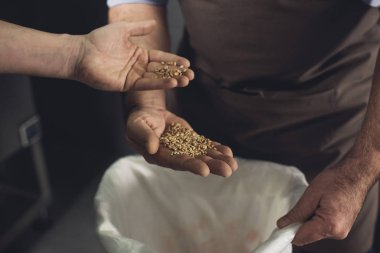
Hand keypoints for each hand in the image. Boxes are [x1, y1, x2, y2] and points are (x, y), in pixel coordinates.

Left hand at [72, 20, 192, 90]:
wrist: (82, 52)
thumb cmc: (100, 40)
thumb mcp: (123, 30)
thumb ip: (139, 28)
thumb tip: (154, 23)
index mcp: (138, 54)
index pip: (160, 58)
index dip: (173, 61)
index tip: (187, 63)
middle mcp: (138, 66)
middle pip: (161, 70)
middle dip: (177, 73)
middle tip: (191, 75)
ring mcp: (133, 76)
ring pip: (156, 78)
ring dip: (172, 80)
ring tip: (186, 81)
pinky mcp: (127, 85)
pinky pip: (146, 84)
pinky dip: (159, 84)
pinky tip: (171, 82)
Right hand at [126, 106, 237, 176]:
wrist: (147, 112)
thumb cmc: (138, 120)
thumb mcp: (137, 126)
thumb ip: (145, 136)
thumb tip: (153, 148)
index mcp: (160, 156)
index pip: (177, 162)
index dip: (191, 166)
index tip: (204, 170)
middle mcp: (175, 155)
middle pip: (195, 162)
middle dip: (212, 166)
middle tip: (228, 171)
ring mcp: (184, 148)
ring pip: (203, 156)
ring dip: (219, 160)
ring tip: (234, 165)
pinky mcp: (190, 140)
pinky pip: (205, 146)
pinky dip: (216, 149)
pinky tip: (228, 153)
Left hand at [276, 157, 372, 245]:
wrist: (355, 175)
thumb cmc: (336, 180)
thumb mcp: (311, 194)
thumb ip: (297, 213)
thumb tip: (283, 225)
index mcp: (330, 225)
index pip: (301, 237)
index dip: (288, 231)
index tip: (280, 224)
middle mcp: (337, 233)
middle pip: (307, 236)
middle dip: (298, 225)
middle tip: (300, 207)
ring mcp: (340, 231)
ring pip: (313, 232)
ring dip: (307, 221)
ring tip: (314, 203)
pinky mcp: (340, 228)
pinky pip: (321, 228)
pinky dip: (315, 220)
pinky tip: (319, 206)